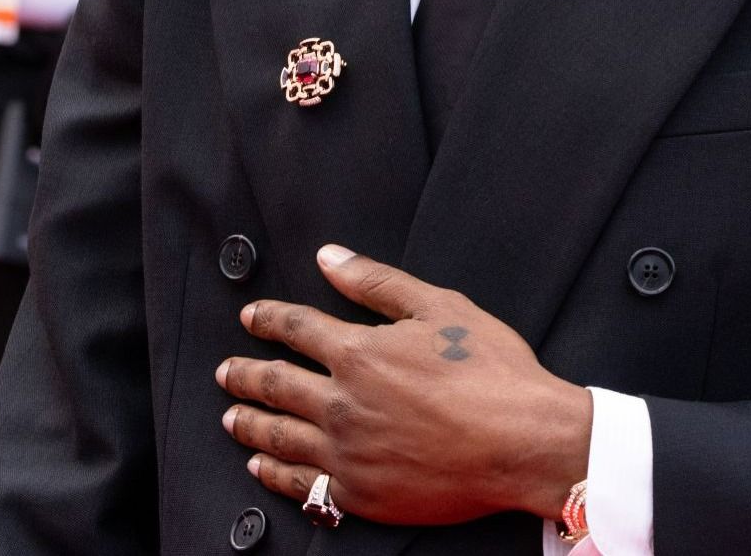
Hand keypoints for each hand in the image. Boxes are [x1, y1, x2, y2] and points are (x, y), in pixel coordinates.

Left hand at [218, 246, 591, 525]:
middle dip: (246, 373)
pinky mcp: (361, 493)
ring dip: (250, 422)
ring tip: (231, 416)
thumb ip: (377, 282)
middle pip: (276, 384)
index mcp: (360, 353)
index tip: (251, 317)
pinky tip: (262, 467)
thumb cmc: (492, 372)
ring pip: (280, 436)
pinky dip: (275, 474)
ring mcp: (348, 453)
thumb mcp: (440, 307)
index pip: (296, 328)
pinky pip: (303, 485)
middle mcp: (343, 404)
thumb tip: (330, 257)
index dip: (268, 319)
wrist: (524, 443)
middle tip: (226, 371)